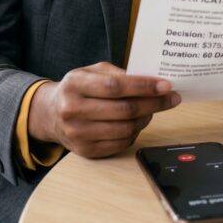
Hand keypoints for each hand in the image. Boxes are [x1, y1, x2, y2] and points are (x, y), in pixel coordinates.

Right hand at [27, 62, 179, 157]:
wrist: (51, 114)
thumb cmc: (78, 89)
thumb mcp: (90, 71)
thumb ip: (116, 73)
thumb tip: (149, 80)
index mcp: (75, 84)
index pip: (115, 86)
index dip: (144, 86)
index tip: (166, 85)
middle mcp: (73, 110)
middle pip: (124, 109)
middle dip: (154, 103)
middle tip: (171, 98)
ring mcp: (78, 133)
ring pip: (125, 128)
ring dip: (146, 118)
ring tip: (153, 109)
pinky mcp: (85, 151)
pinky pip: (120, 143)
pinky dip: (135, 132)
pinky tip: (138, 122)